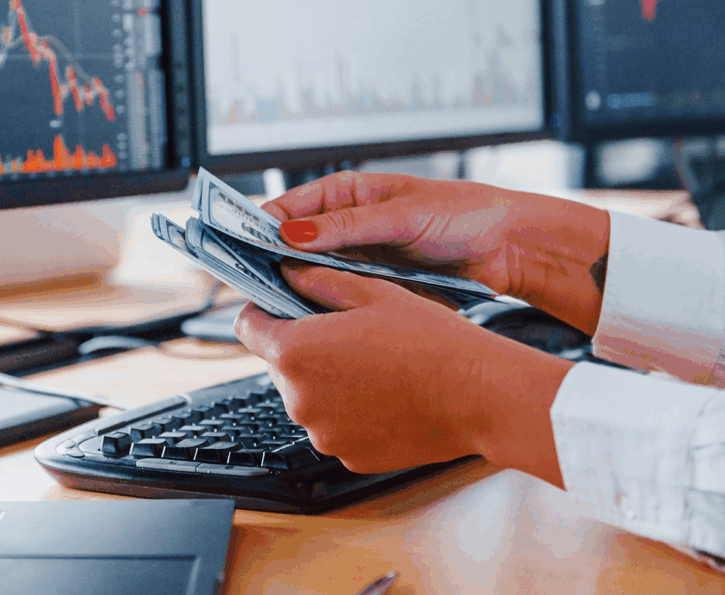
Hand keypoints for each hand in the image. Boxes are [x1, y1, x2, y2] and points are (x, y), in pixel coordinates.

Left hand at [234, 264, 572, 483]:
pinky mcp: (347, 456)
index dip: (262, 311)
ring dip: (328, 381)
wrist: (478, 395)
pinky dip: (351, 412)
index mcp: (295, 352)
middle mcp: (298, 399)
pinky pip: (335, 426)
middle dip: (304, 347)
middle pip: (280, 364)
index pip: (247, 327)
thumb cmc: (431, 341)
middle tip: (349, 333)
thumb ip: (319, 280)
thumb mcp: (372, 292)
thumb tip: (289, 269)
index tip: (281, 305)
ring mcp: (322, 433)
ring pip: (309, 397)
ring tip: (377, 365)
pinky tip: (387, 395)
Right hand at [263, 172, 610, 332]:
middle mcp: (348, 226)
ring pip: (313, 276)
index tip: (235, 243)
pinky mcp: (376, 288)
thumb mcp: (400, 216)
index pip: (288, 208)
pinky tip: (314, 318)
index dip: (258, 225)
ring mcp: (360, 259)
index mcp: (347, 193)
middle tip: (246, 281)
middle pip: (294, 246)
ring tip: (276, 302)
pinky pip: (340, 298)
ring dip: (298, 289)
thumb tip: (292, 234)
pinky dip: (327, 307)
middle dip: (271, 262)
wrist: (510, 249)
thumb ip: (346, 228)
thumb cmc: (463, 214)